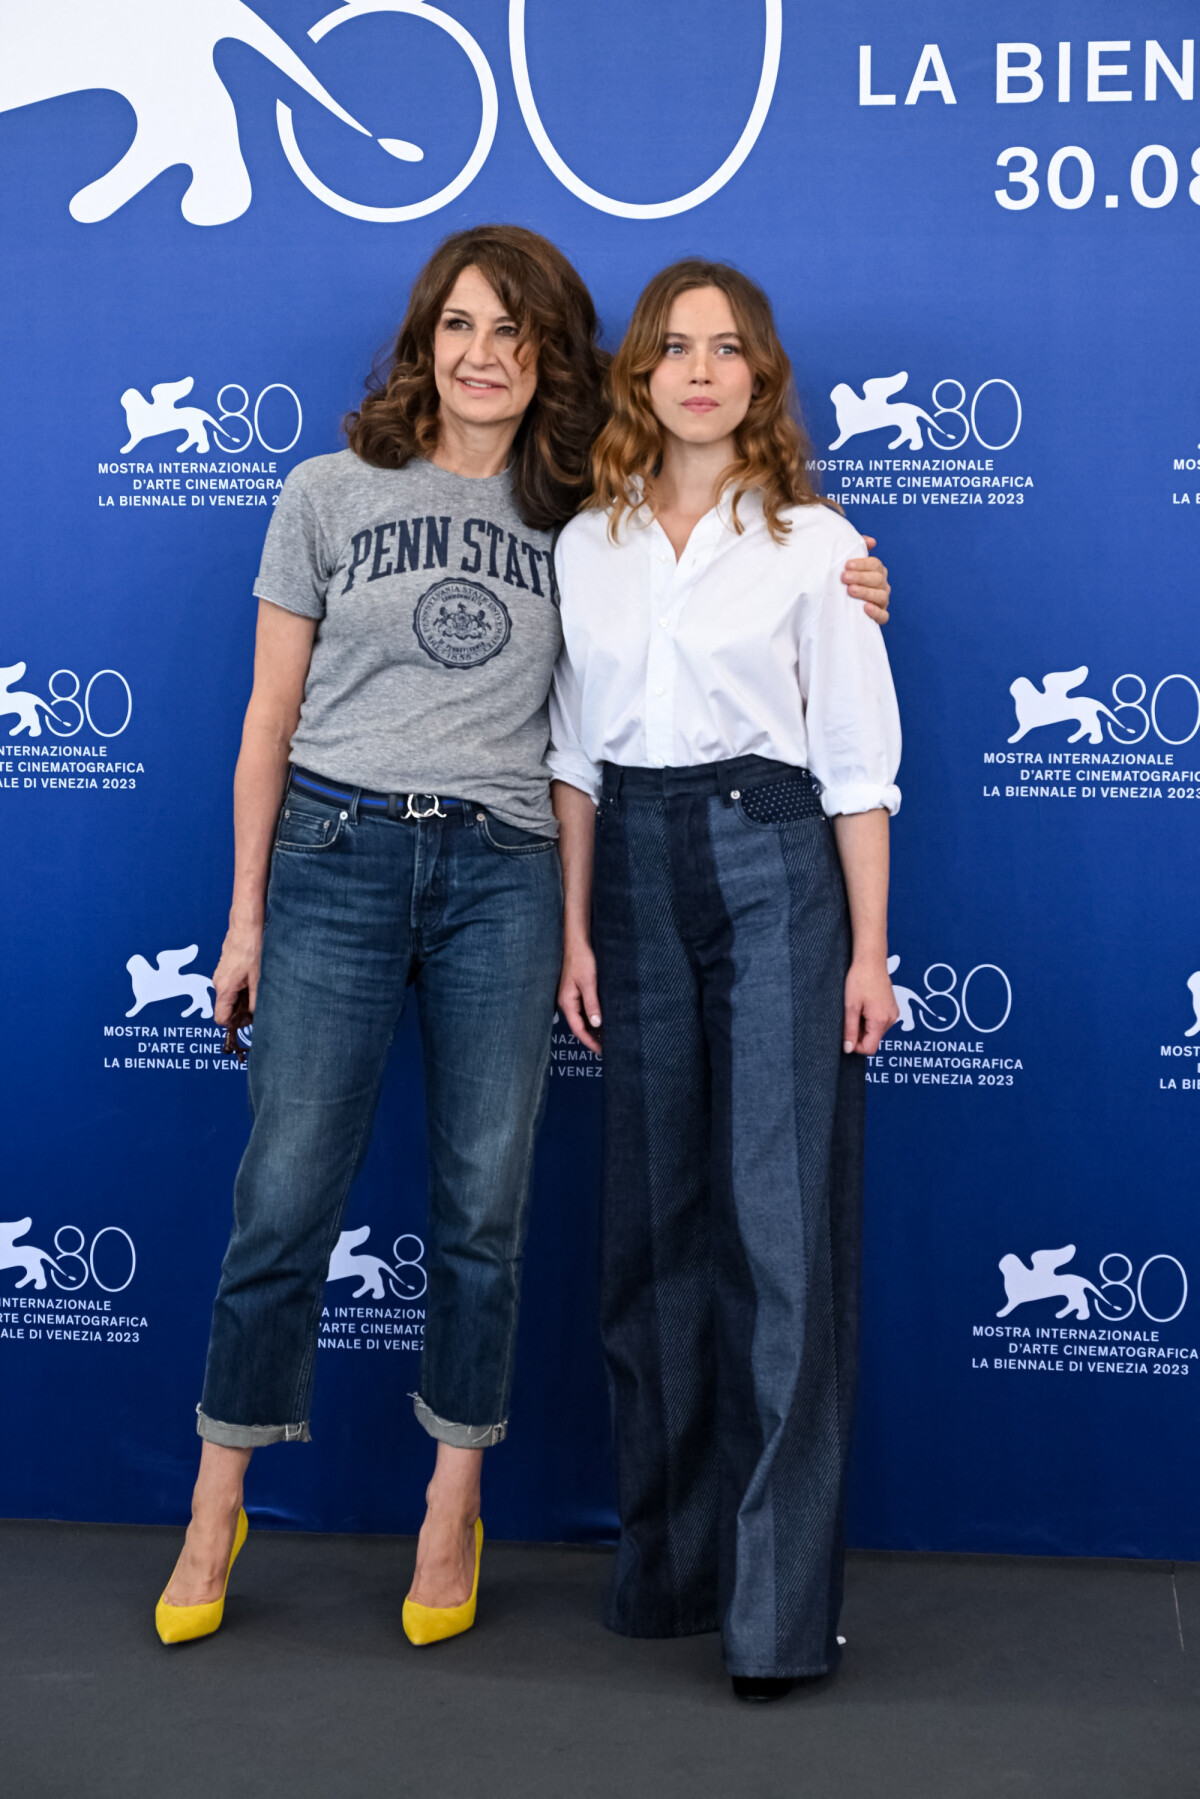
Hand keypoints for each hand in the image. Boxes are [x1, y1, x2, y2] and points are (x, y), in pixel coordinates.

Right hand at [213, 919, 262, 1025]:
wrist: (246, 926)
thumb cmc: (252, 948)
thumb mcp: (259, 979)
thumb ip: (256, 1001)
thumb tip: (255, 1016)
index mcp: (224, 988)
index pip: (220, 1019)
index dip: (235, 1023)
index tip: (249, 1018)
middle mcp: (218, 984)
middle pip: (225, 1009)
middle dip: (240, 1011)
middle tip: (258, 1003)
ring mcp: (220, 976)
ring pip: (229, 998)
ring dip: (243, 998)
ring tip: (257, 987)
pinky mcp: (225, 970)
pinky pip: (231, 987)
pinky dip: (241, 988)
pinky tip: (253, 979)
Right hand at [557, 935, 600, 1053]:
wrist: (577, 942)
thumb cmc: (581, 959)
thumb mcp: (588, 982)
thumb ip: (592, 1004)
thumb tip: (596, 1024)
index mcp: (567, 1002)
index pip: (578, 1029)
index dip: (589, 1041)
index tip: (601, 1051)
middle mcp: (567, 1002)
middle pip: (579, 1026)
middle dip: (592, 1037)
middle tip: (607, 1047)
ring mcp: (571, 997)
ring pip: (582, 1018)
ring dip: (593, 1028)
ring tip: (607, 1036)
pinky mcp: (576, 991)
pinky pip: (583, 1009)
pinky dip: (592, 1017)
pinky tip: (603, 1019)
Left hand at [841, 536, 889, 625]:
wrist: (840, 607)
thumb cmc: (846, 582)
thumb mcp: (849, 566)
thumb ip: (858, 549)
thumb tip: (871, 541)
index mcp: (877, 572)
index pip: (875, 565)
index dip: (862, 564)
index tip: (847, 564)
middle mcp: (882, 585)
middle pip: (877, 579)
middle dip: (860, 577)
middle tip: (844, 577)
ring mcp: (882, 601)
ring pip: (881, 596)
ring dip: (866, 592)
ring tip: (851, 590)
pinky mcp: (880, 617)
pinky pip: (883, 616)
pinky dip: (876, 612)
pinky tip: (866, 608)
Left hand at [843, 958, 899, 1056]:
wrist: (871, 960)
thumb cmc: (860, 979)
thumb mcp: (850, 1006)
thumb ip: (850, 1030)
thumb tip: (848, 1049)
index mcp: (880, 1021)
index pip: (869, 1049)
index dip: (855, 1046)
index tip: (845, 1034)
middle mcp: (891, 1019)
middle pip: (873, 1040)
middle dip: (858, 1034)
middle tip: (849, 1016)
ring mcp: (893, 1013)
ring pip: (876, 1031)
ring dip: (863, 1026)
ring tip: (856, 1008)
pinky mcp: (892, 1008)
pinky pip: (880, 1022)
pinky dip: (869, 1019)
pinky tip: (863, 1005)